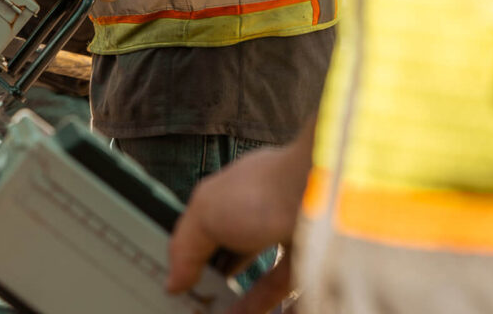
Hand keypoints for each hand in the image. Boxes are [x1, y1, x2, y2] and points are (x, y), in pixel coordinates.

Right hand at [167, 136, 311, 311]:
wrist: (320, 194)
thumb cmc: (262, 191)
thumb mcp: (205, 213)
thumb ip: (185, 246)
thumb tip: (173, 280)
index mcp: (231, 191)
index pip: (206, 222)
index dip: (192, 251)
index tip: (180, 280)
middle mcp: (260, 210)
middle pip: (234, 250)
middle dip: (217, 279)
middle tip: (200, 304)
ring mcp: (286, 233)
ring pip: (261, 275)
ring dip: (241, 302)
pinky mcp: (309, 258)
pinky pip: (283, 288)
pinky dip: (262, 306)